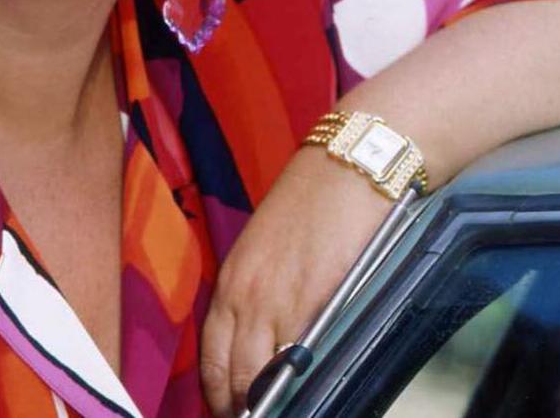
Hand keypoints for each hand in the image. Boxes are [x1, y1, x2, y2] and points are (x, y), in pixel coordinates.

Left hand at [199, 147, 398, 415]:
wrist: (349, 166)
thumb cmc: (312, 202)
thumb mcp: (265, 249)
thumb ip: (257, 293)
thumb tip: (262, 339)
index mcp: (229, 281)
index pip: (210, 356)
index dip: (218, 392)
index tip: (227, 407)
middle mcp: (245, 296)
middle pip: (230, 375)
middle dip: (238, 405)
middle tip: (248, 416)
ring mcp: (278, 303)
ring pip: (259, 377)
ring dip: (265, 402)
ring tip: (275, 413)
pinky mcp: (316, 304)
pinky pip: (298, 362)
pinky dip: (298, 385)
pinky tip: (304, 394)